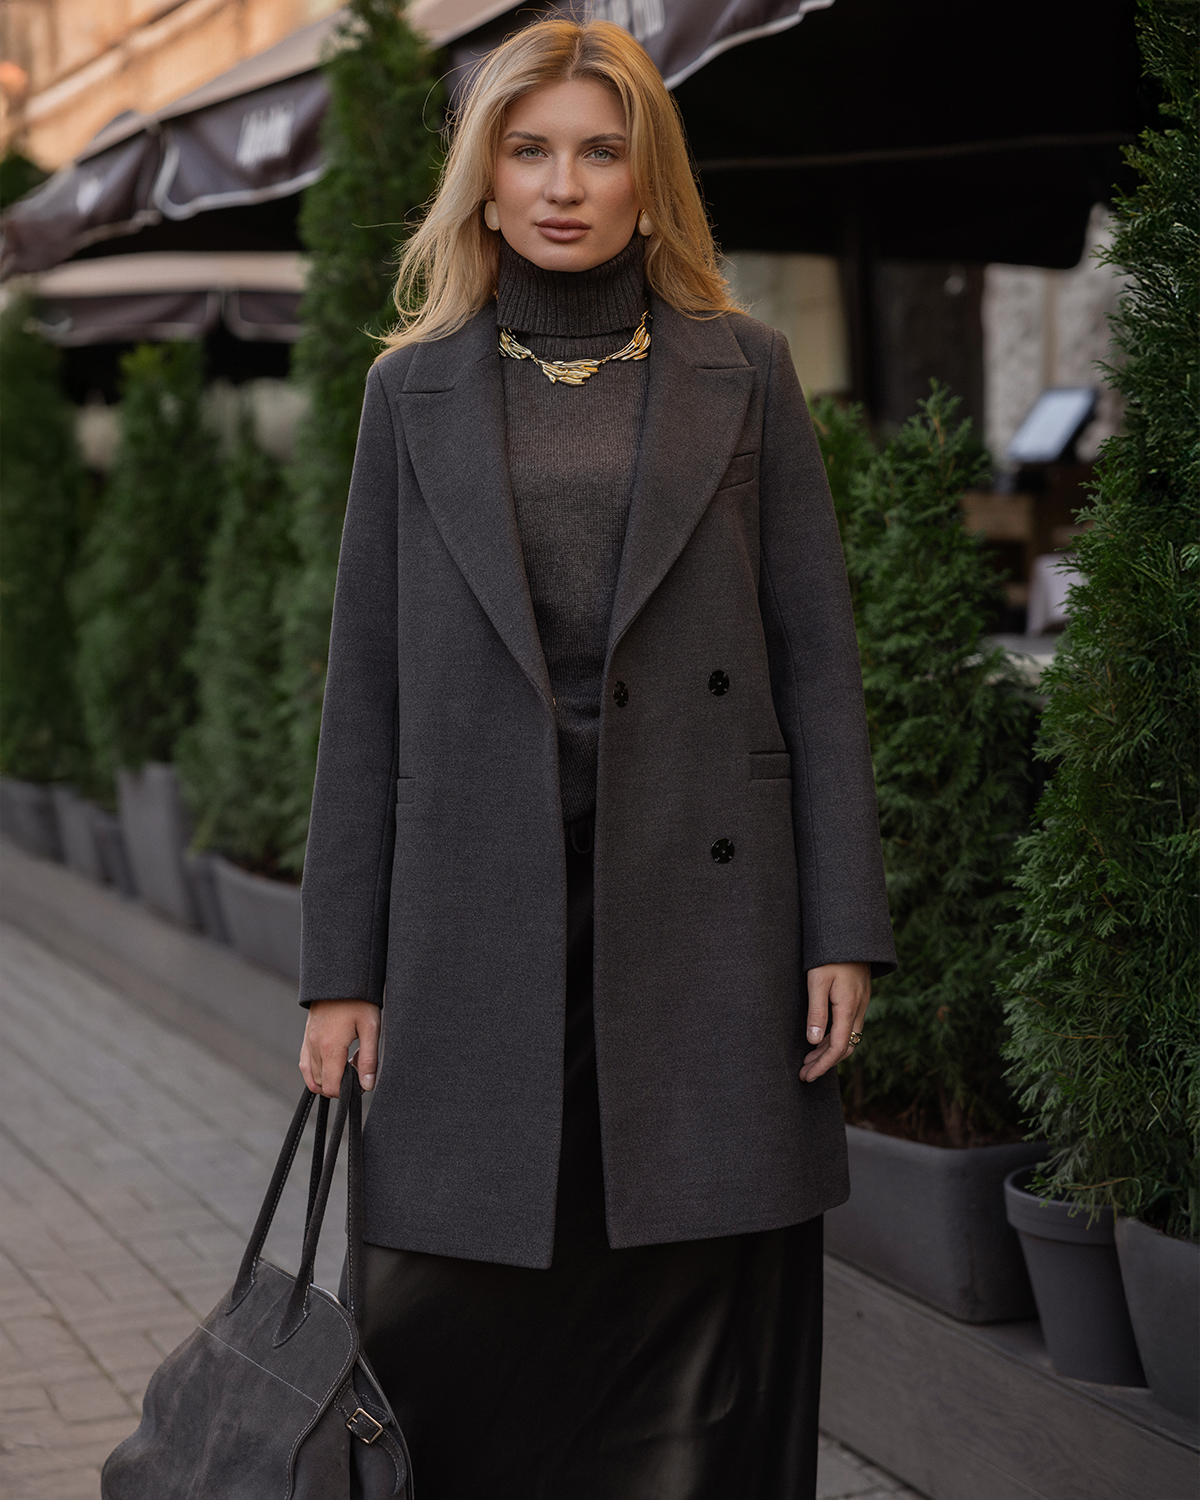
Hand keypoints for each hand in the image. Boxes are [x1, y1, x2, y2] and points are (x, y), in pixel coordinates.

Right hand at [300, 999, 380, 1097]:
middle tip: (358, 1069)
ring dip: (329, 1078)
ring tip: (348, 1064)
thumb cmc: (358, 1000)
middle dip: (340, 1084)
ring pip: (313, 1077)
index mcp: (330, 1048)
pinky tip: (332, 1065)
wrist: (341, 978)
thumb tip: (367, 1085)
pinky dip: (316, 1072)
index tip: (361, 1082)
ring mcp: (307, 1042)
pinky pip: (305, 1065)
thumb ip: (369, 1059)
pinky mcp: (306, 1037)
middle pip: (322, 1084)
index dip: (347, 1092)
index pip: (331, 1087)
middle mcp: (314, 1047)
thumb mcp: (371, 1028)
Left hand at [799, 963, 869, 1082]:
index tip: (807, 1076)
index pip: (838, 1048)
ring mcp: (861, 1003)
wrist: (851, 932)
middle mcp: (859, 1009)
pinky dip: (834, 1037)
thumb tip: (812, 1041)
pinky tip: (820, 1038)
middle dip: (825, 1062)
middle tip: (804, 1073)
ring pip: (848, 1037)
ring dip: (829, 1050)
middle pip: (845, 1047)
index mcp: (849, 1008)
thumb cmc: (830, 955)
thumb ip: (816, 1012)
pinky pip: (849, 1026)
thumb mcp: (817, 982)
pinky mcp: (858, 997)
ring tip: (808, 1059)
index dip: (823, 1065)